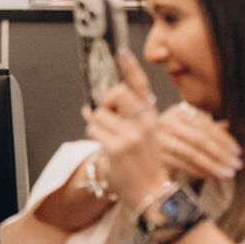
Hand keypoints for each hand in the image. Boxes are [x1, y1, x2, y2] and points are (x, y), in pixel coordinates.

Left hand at [82, 50, 166, 210]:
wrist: (152, 192)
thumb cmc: (145, 164)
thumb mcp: (144, 136)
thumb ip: (124, 118)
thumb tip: (92, 107)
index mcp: (151, 116)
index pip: (141, 86)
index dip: (130, 67)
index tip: (121, 51)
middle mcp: (144, 122)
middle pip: (115, 93)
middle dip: (104, 102)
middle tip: (106, 116)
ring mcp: (132, 134)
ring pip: (99, 113)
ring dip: (97, 125)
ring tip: (109, 139)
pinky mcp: (118, 146)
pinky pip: (94, 129)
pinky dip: (94, 135)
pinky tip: (105, 146)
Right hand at [155, 104, 240, 182]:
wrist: (132, 140)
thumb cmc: (165, 134)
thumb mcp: (183, 125)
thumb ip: (203, 125)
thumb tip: (227, 124)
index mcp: (178, 112)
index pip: (206, 125)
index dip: (224, 139)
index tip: (237, 152)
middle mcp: (167, 122)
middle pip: (200, 139)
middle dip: (221, 154)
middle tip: (236, 165)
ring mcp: (158, 138)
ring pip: (191, 153)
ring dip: (212, 165)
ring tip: (226, 174)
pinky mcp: (154, 154)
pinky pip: (180, 163)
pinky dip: (196, 170)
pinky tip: (208, 176)